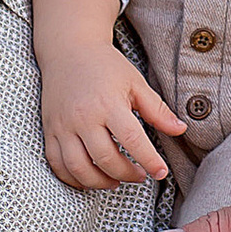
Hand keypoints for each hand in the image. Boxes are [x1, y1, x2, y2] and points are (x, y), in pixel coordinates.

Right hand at [41, 43, 189, 194]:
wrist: (69, 49)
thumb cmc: (105, 66)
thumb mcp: (135, 83)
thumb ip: (157, 109)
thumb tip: (180, 130)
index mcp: (108, 103)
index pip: (132, 140)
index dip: (149, 161)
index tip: (161, 172)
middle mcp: (83, 117)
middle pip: (105, 158)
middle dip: (126, 174)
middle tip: (139, 175)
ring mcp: (63, 125)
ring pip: (78, 167)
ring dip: (99, 182)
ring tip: (115, 182)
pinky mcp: (50, 130)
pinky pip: (57, 163)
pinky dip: (73, 178)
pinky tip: (89, 178)